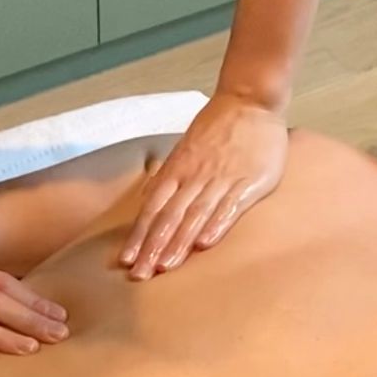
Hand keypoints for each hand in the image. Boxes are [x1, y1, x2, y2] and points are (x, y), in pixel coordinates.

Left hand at [120, 93, 288, 279]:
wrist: (250, 102)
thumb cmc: (217, 127)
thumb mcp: (184, 149)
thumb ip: (168, 176)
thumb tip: (146, 198)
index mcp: (178, 170)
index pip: (152, 208)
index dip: (139, 235)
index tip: (126, 260)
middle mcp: (195, 177)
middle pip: (169, 217)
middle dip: (153, 247)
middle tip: (140, 275)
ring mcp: (222, 179)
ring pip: (195, 215)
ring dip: (179, 242)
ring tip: (166, 266)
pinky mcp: (249, 182)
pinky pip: (230, 206)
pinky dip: (216, 225)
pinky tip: (206, 244)